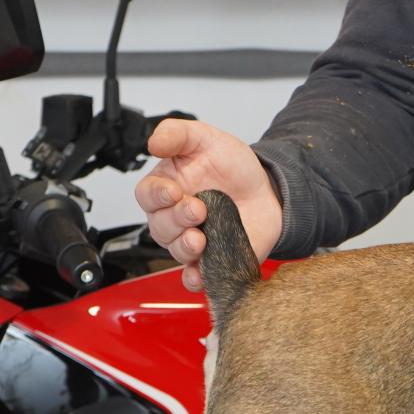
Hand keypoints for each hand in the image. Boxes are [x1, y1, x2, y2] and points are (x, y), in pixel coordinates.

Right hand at [133, 119, 283, 290]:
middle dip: (176, 220)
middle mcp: (174, 217)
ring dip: (184, 247)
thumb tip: (153, 142)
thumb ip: (177, 135)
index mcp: (167, 188)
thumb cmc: (232, 167)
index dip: (156, 195)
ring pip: (174, 251)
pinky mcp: (211, 260)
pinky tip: (199, 274)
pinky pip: (194, 276)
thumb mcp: (205, 138)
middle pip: (158, 226)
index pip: (147, 195)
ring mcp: (192, 240)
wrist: (267, 190)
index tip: (172, 191)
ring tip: (201, 239)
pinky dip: (194, 279)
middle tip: (198, 209)